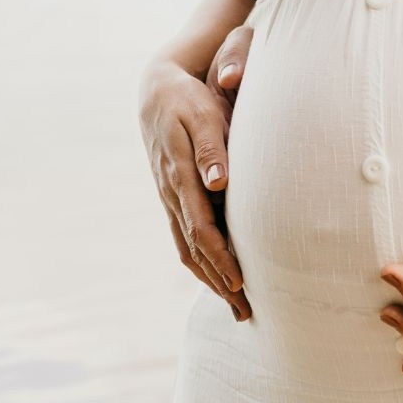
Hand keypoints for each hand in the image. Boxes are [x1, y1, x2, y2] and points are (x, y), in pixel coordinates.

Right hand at [137, 24, 253, 319]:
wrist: (158, 88)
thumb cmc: (189, 100)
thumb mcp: (203, 116)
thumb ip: (213, 149)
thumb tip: (219, 182)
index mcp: (180, 178)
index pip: (202, 230)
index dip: (221, 259)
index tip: (240, 284)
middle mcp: (172, 194)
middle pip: (194, 250)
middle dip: (219, 283)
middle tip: (245, 313)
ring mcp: (169, 198)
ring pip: (187, 249)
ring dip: (209, 280)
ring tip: (235, 306)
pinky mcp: (173, 197)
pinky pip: (184, 238)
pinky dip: (199, 263)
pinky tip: (215, 278)